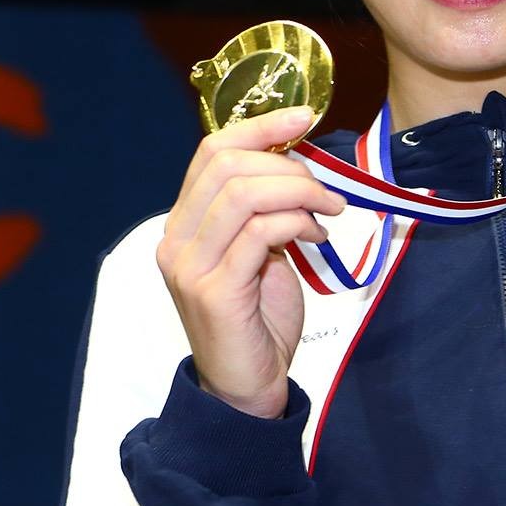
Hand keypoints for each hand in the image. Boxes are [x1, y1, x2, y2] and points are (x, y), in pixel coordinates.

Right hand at [156, 106, 345, 418]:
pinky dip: (297, 223)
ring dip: (299, 192)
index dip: (259, 127)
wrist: (247, 388)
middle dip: (288, 166)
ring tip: (329, 213)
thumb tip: (299, 167)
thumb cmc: (258, 320)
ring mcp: (191, 266)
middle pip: (227, 164)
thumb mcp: (262, 254)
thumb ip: (266, 212)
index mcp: (184, 224)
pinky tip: (317, 239)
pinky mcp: (216, 291)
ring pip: (244, 193)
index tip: (304, 117)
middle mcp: (176, 240)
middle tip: (326, 192)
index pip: (211, 152)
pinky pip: (261, 233)